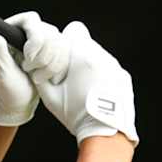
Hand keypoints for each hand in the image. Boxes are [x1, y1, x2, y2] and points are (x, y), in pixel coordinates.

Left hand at [0, 12, 69, 125]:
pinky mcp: (57, 53)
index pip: (31, 19)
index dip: (34, 38)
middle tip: (27, 70)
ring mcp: (45, 42)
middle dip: (41, 57)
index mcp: (12, 32)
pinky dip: (58, 68)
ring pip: (60, 43)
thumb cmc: (5, 89)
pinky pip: (67, 53)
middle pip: (49, 32)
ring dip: (50, 65)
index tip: (28, 57)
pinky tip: (47, 78)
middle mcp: (29, 33)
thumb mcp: (0, 71)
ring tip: (35, 76)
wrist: (19, 104)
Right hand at [35, 21, 138, 146]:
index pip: (74, 29)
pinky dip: (102, 79)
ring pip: (99, 57)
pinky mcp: (125, 78)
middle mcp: (103, 56)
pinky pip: (109, 70)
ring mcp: (116, 67)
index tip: (63, 56)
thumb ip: (42, 76)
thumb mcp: (50, 96)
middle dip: (77, 56)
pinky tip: (96, 96)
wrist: (106, 133)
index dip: (66, 40)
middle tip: (69, 77)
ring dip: (90, 68)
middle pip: (87, 44)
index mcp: (83, 56)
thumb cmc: (75, 114)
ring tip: (83, 90)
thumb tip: (37, 66)